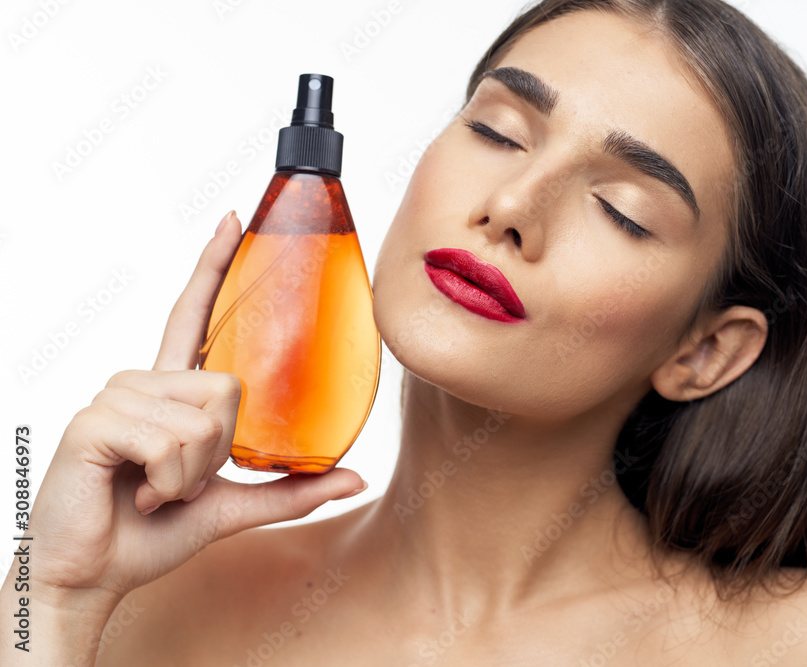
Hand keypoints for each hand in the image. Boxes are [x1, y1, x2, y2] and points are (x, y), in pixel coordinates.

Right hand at [24, 210, 366, 603]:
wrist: (93, 576)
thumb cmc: (151, 533)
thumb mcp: (232, 506)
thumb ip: (290, 489)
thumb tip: (355, 479)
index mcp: (169, 389)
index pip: (193, 314)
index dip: (213, 265)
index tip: (233, 219)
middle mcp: (142, 380)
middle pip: (228, 386)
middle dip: (220, 453)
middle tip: (179, 481)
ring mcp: (116, 396)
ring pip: (207, 419)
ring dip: (195, 474)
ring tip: (156, 488)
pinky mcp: (95, 421)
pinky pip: (174, 442)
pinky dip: (172, 482)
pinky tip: (138, 491)